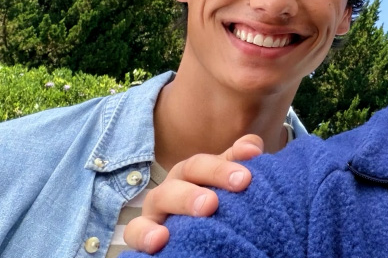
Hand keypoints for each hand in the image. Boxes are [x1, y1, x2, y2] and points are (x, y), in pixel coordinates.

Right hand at [122, 134, 262, 253]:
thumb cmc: (218, 205)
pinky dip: (144, 233)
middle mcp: (174, 186)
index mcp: (193, 172)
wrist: (200, 237)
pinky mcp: (142, 233)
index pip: (205, 163)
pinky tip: (160, 240)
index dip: (223, 167)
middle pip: (186, 173)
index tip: (246, 178)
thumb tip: (252, 148)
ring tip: (206, 209)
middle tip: (227, 193)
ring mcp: (156, 209)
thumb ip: (240, 162)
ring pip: (159, 197)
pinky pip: (135, 230)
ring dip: (182, 200)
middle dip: (209, 178)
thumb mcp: (229, 183)